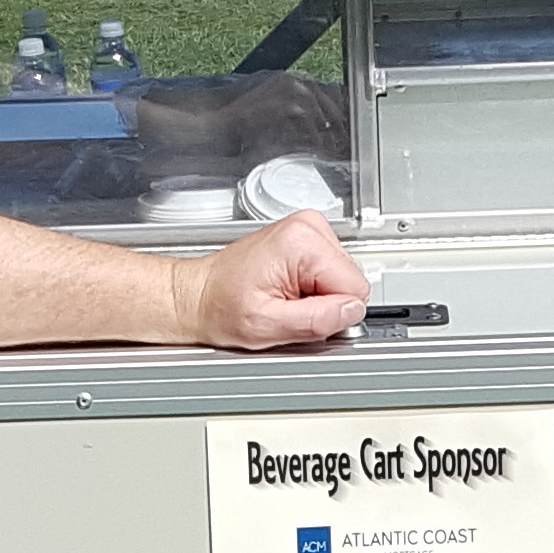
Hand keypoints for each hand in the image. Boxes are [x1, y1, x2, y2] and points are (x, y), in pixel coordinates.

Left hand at [177, 211, 370, 349]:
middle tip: (286, 307)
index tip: (299, 313)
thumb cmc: (220, 306)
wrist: (199, 295)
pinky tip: (284, 289)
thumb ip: (316, 319)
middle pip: (350, 281)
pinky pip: (330, 274)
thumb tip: (351, 312)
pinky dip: (311, 288)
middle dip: (323, 303)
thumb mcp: (267, 325)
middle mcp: (308, 227)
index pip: (354, 288)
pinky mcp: (306, 239)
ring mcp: (308, 230)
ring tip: (282, 298)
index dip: (330, 312)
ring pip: (342, 279)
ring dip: (316, 296)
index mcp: (302, 242)